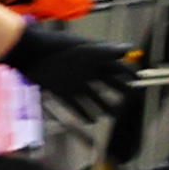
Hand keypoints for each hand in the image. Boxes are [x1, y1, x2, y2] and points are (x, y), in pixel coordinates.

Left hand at [0, 22, 137, 112]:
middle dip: (119, 90)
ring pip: (93, 96)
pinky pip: (75, 104)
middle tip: (131, 100)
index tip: (138, 80)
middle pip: (107, 82)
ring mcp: (74, 81)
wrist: (30, 52)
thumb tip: (128, 49)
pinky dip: (82, 112)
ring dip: (103, 105)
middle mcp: (86, 70)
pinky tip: (90, 122)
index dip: (127, 73)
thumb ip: (106, 51)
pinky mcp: (61, 90)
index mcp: (93, 58)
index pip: (115, 66)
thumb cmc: (58, 47)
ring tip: (113, 115)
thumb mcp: (84, 49)